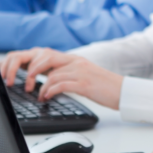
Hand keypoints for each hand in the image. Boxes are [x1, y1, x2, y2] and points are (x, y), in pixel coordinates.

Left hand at [0, 48, 122, 109]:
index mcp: (76, 59)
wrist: (123, 91)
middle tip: (29, 83)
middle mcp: (77, 62)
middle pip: (47, 59)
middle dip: (34, 71)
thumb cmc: (105, 86)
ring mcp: (81, 72)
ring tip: (41, 96)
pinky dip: (50, 92)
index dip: (36, 63)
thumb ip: (71, 73)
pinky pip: (61, 85)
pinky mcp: (84, 84)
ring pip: (52, 75)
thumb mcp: (86, 74)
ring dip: (42, 87)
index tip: (29, 74)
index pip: (50, 55)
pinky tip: (48, 97)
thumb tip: (52, 79)